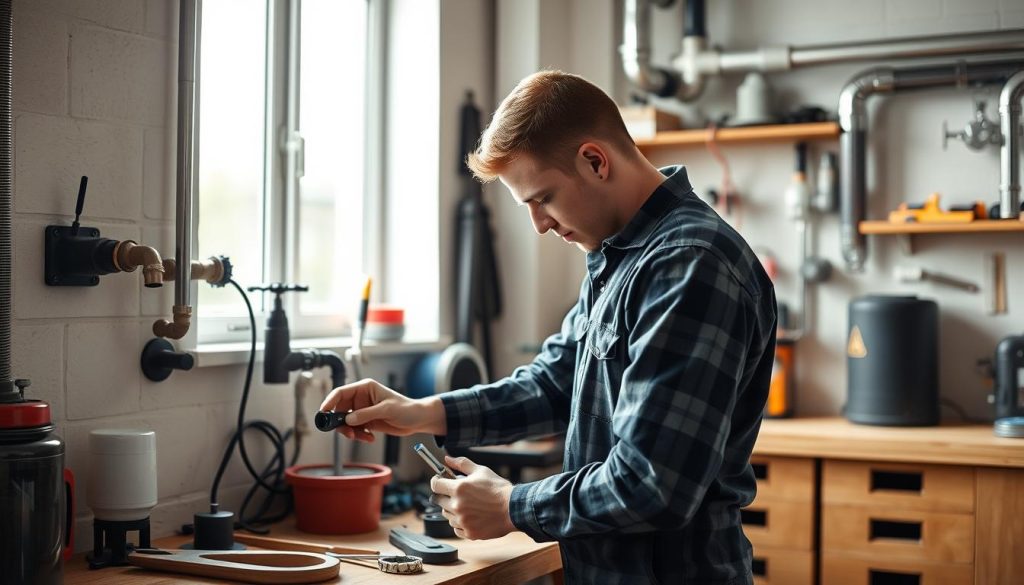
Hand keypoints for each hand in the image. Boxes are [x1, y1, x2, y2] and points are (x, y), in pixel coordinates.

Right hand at [319, 378, 445, 441]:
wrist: (417, 420)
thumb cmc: (406, 408)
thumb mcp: (386, 410)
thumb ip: (366, 414)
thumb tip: (348, 419)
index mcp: (365, 388)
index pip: (341, 392)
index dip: (330, 401)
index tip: (323, 412)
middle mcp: (361, 398)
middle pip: (340, 410)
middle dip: (342, 423)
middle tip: (348, 432)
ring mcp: (363, 411)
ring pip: (346, 422)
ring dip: (351, 432)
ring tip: (363, 436)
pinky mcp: (366, 422)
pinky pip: (354, 430)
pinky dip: (359, 436)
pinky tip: (370, 437)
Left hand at [430, 456, 515, 539]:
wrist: (514, 508)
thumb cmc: (499, 489)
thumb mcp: (481, 471)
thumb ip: (461, 464)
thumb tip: (447, 459)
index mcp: (459, 488)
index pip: (435, 485)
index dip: (437, 481)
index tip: (441, 481)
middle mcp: (457, 505)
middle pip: (438, 501)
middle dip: (446, 496)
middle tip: (458, 494)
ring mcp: (462, 521)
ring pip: (447, 515)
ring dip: (453, 510)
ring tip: (469, 506)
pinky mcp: (469, 532)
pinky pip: (456, 528)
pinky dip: (461, 523)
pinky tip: (472, 516)